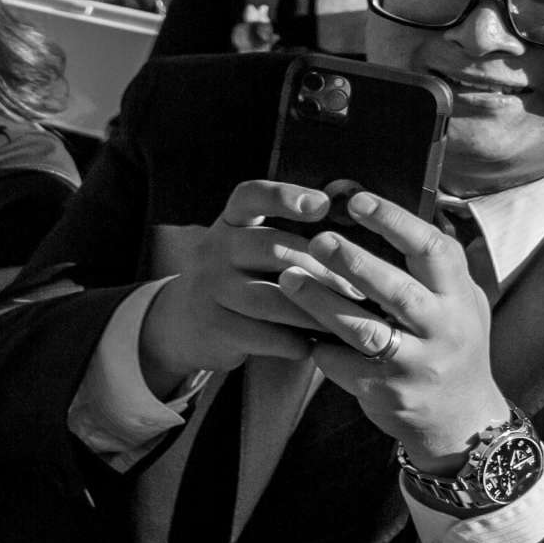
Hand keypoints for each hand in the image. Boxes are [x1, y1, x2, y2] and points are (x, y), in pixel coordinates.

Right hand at [136, 180, 344, 395]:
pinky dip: (292, 342)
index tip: (322, 205)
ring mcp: (209, 288)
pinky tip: (312, 345)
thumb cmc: (241, 280)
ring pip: (270, 298)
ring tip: (345, 321)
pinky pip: (261, 334)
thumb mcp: (251, 247)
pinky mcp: (211, 325)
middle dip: (322, 269)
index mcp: (231, 223)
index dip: (284, 197)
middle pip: (271, 248)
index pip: (251, 197)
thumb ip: (290, 235)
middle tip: (358, 289)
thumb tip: (356, 231)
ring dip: (312, 312)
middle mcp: (214, 249)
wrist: (185, 323)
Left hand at [276, 192, 509, 471]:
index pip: (433, 250)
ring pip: (363, 330)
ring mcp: (416, 363)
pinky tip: (298, 332)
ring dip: (322, 303)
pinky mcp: (387, 392)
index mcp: (459, 297)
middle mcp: (444, 329)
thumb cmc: (448, 341)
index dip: (395, 222)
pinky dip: (319, 346)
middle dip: (354, 262)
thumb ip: (427, 263)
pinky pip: (343, 364)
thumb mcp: (456, 300)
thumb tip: (382, 204)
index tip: (357, 200)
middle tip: (317, 239)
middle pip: (396, 290)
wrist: (460, 416)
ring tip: (288, 279)